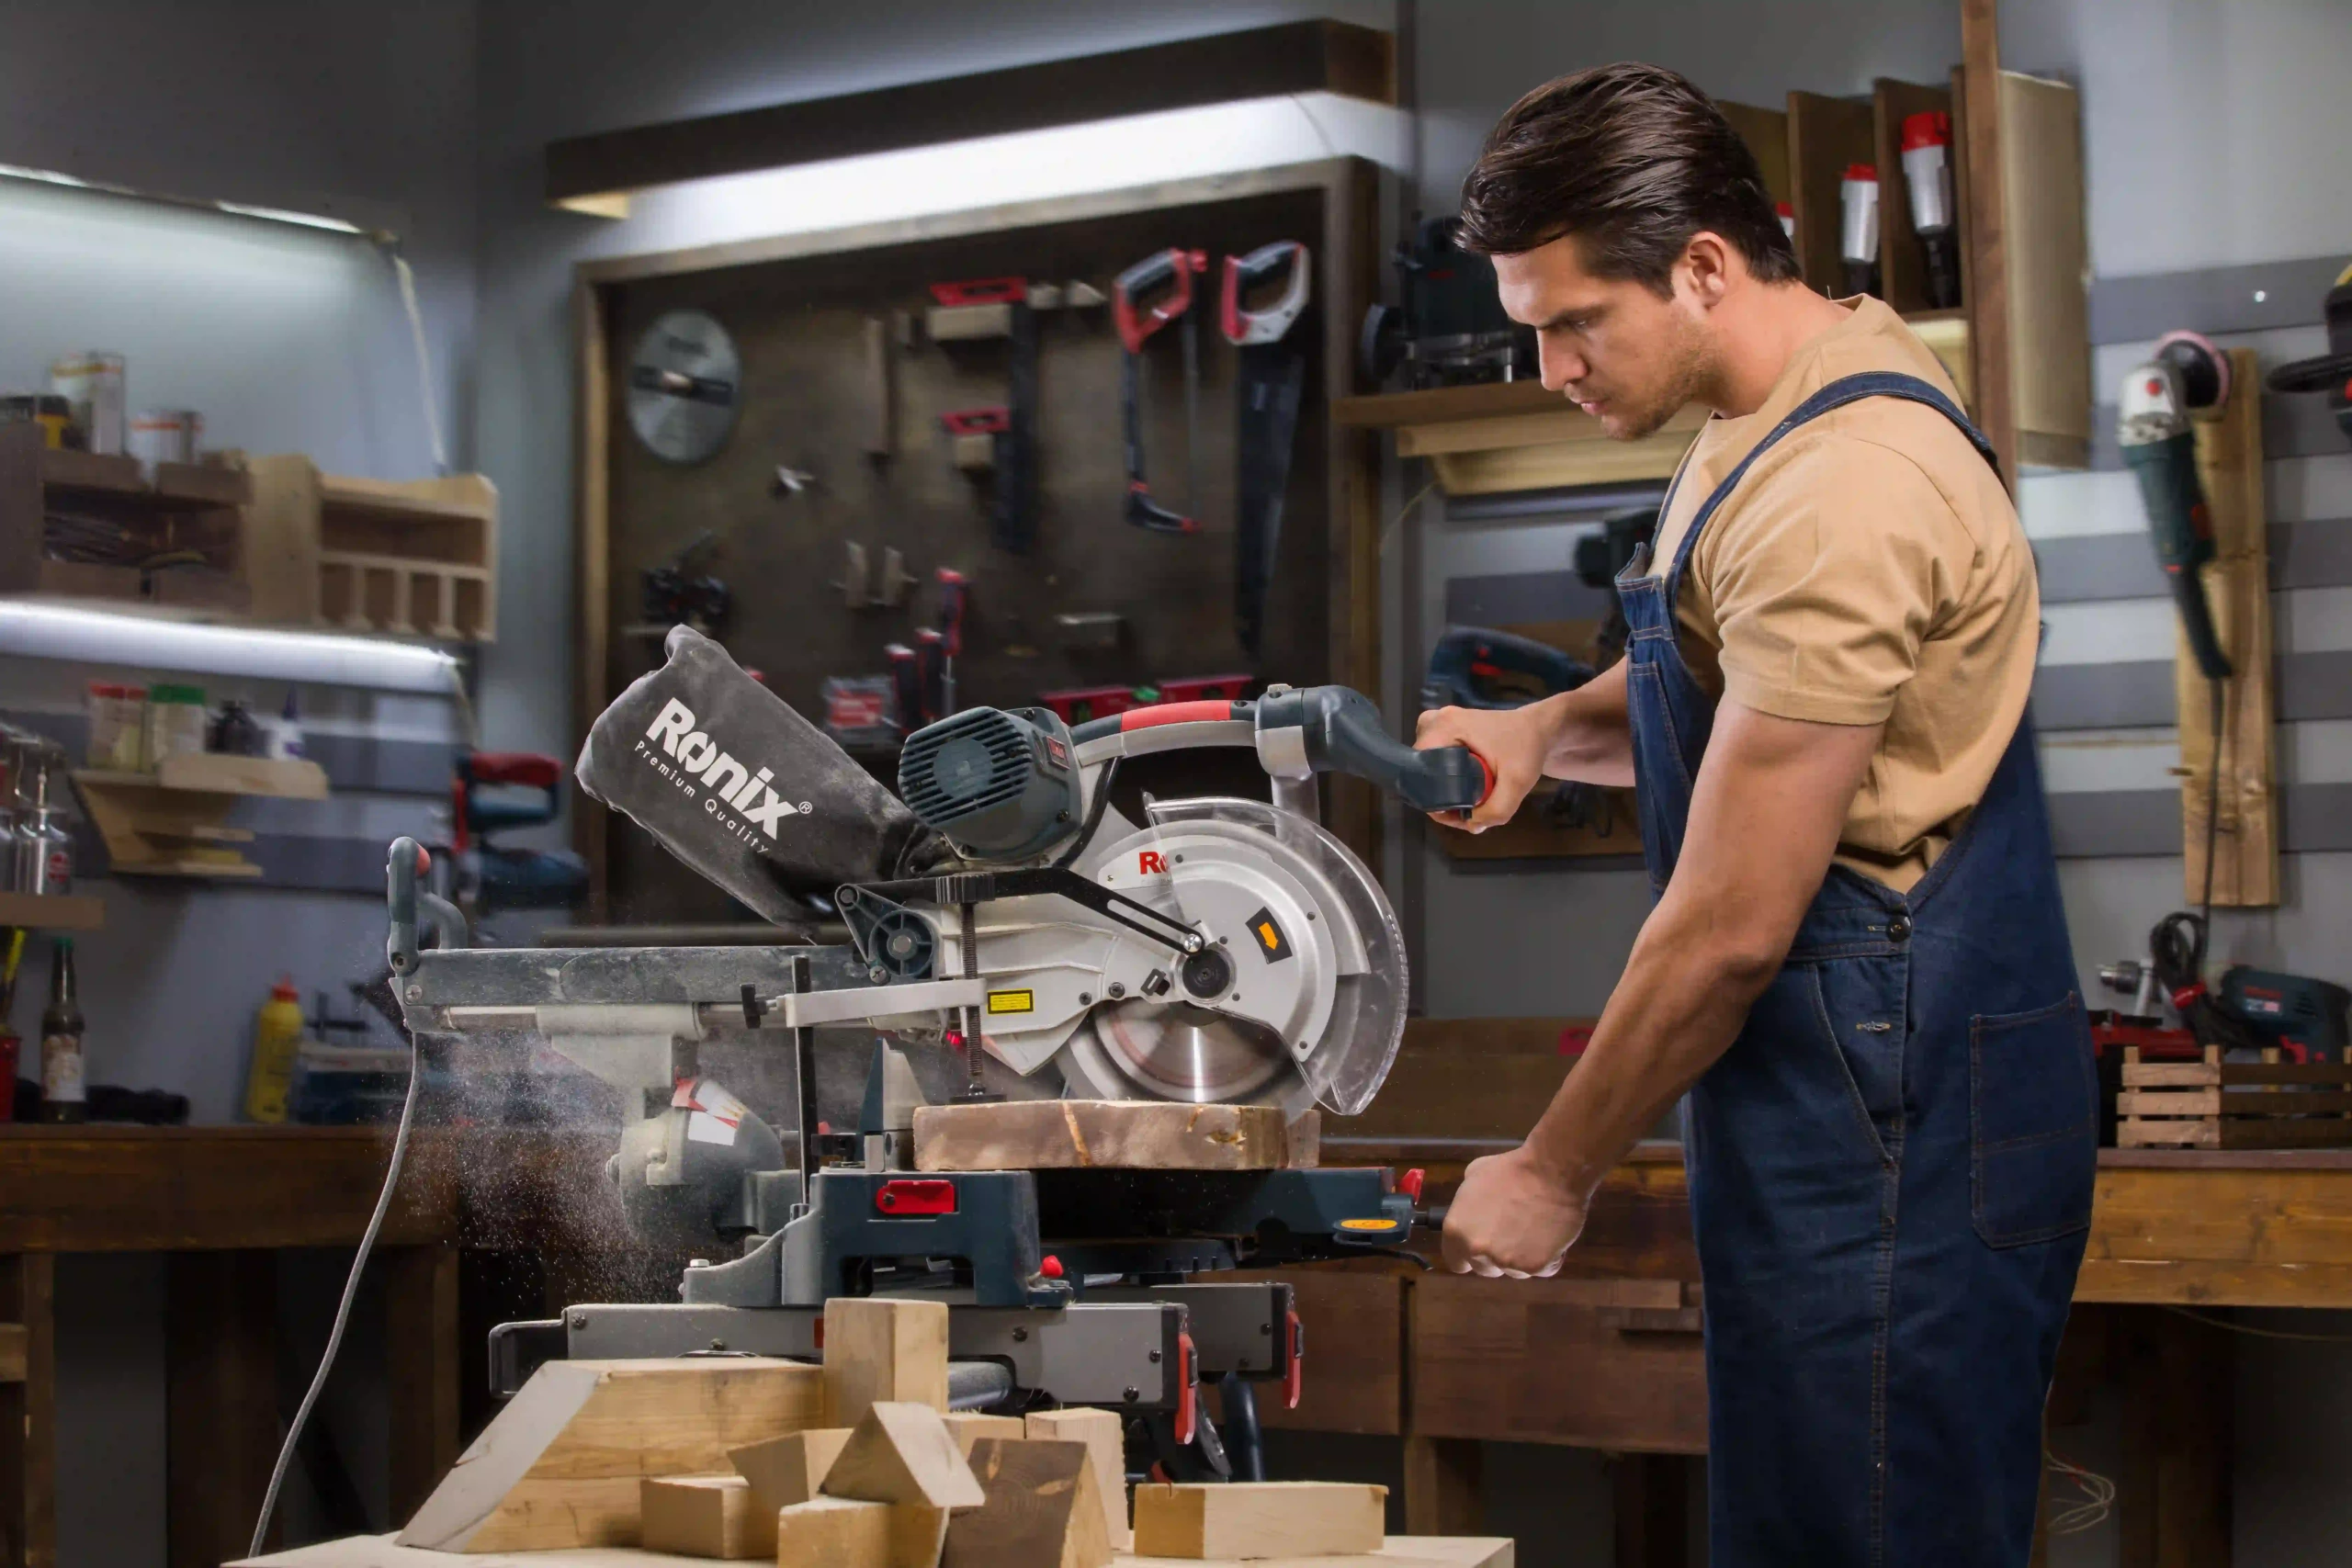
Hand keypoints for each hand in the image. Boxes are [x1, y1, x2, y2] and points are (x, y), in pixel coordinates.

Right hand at [1414, 704, 1547, 831]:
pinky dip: (1448, 777)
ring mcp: (1440, 723)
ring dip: (1444, 789)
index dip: (1433, 797)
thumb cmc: (1528, 748)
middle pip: (1423, 769)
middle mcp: (1436, 720)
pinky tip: (1467, 790)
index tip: (1455, 814)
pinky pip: (1436, 759)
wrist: (1540, 729)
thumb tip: (1470, 824)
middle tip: (1465, 814)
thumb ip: (1496, 810)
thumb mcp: (1517, 782)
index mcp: (1446, 726)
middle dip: (1440, 797)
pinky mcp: (1447, 730)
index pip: (1420, 767)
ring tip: (1468, 805)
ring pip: (1428, 767)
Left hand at [1441, 1146, 1586, 1277]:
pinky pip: (1540, 1269)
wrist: (1551, 1172)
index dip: (1468, 1255)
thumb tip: (1472, 1211)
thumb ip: (1467, 1203)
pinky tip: (1550, 1236)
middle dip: (1495, 1256)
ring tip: (1535, 1230)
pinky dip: (1547, 1258)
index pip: (1455, 1261)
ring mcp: (1507, 1262)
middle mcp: (1478, 1250)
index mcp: (1457, 1230)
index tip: (1481, 1246)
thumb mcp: (1474, 1176)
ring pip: (1513, 1271)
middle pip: (1485, 1268)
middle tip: (1511, 1234)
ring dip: (1521, 1258)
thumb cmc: (1512, 1169)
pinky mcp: (1536, 1267)